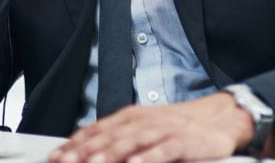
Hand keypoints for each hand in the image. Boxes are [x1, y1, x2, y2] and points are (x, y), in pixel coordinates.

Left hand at [48, 93, 257, 162]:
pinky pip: (163, 150)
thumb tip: (88, 150)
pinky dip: (149, 157)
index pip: (96, 130)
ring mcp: (164, 130)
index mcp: (131, 117)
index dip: (74, 143)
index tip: (55, 156)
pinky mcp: (184, 140)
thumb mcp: (145, 126)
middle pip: (109, 136)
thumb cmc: (179, 126)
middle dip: (84, 151)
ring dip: (110, 154)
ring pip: (132, 142)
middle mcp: (144, 121)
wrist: (219, 118)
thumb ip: (119, 137)